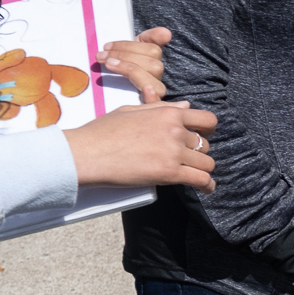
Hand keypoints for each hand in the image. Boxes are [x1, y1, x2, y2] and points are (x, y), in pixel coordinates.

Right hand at [65, 101, 217, 190]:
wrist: (86, 153)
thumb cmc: (103, 131)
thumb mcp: (131, 111)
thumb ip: (160, 108)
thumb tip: (186, 106)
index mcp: (168, 113)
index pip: (207, 120)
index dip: (207, 131)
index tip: (201, 138)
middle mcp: (175, 131)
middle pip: (205, 145)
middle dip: (197, 153)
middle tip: (185, 159)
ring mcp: (174, 152)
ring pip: (207, 163)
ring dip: (201, 169)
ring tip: (192, 174)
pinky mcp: (169, 173)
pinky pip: (201, 179)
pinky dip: (206, 185)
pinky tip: (205, 188)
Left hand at [99, 27, 171, 102]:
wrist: (115, 94)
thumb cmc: (124, 68)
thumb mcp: (133, 50)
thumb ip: (150, 38)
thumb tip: (166, 32)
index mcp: (155, 62)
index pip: (152, 50)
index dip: (129, 46)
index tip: (107, 46)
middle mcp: (158, 78)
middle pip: (154, 66)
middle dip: (126, 58)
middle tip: (101, 56)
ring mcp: (155, 93)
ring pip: (152, 81)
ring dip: (130, 70)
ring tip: (107, 65)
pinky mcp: (148, 106)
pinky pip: (156, 102)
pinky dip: (152, 96)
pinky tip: (145, 90)